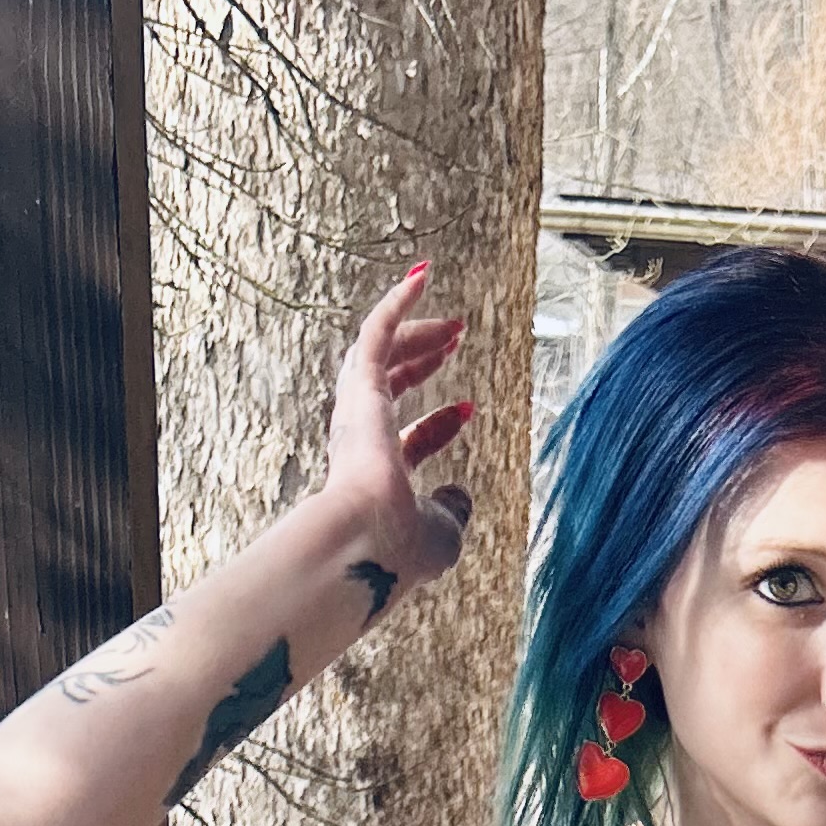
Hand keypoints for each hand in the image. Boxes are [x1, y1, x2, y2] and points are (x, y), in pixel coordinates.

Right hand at [319, 266, 477, 600]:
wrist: (367, 544)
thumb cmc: (403, 548)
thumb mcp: (443, 531)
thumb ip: (451, 509)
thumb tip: (461, 494)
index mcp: (376, 477)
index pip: (408, 439)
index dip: (440, 424)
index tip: (469, 409)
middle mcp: (360, 442)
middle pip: (389, 385)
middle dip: (423, 359)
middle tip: (456, 335)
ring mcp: (356, 413)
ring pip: (381, 354)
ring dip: (415, 329)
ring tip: (452, 317)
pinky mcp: (359, 388)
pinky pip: (377, 331)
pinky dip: (398, 303)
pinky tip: (422, 276)